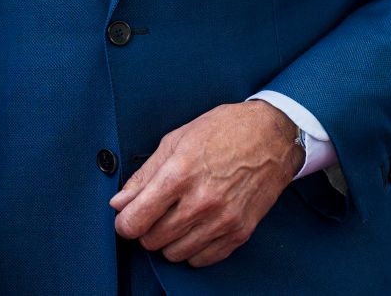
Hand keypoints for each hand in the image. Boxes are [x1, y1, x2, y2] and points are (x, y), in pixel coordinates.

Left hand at [109, 100, 299, 267]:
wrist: (271, 137)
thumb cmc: (222, 131)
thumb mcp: (175, 141)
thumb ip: (143, 176)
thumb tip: (119, 202)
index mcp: (180, 174)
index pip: (137, 219)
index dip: (124, 223)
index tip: (125, 219)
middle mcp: (201, 202)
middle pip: (153, 240)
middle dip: (145, 230)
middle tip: (153, 213)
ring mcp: (222, 220)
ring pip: (175, 253)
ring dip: (168, 241)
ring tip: (175, 218)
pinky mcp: (240, 232)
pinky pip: (202, 259)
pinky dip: (192, 249)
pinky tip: (194, 228)